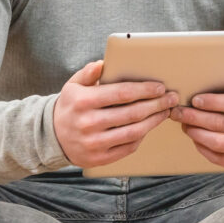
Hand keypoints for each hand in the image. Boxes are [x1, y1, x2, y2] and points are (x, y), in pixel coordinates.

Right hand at [54, 60, 176, 168]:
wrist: (51, 136)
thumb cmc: (70, 106)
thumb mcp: (73, 86)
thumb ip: (88, 74)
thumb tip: (102, 64)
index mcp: (83, 101)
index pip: (121, 94)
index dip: (145, 90)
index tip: (160, 87)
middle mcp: (88, 123)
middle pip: (132, 113)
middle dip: (157, 104)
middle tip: (172, 98)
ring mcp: (94, 143)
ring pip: (134, 132)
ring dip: (154, 121)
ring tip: (165, 111)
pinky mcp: (99, 158)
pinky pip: (128, 147)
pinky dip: (142, 136)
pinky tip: (150, 126)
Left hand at [172, 83, 223, 173]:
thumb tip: (200, 88)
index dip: (213, 102)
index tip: (194, 100)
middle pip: (222, 124)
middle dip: (196, 118)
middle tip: (179, 112)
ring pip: (218, 143)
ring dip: (196, 134)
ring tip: (185, 125)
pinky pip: (220, 158)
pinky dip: (203, 148)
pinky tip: (195, 139)